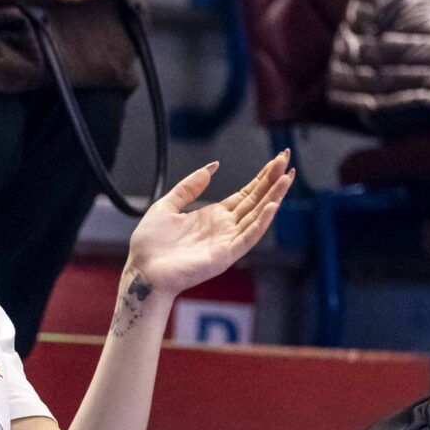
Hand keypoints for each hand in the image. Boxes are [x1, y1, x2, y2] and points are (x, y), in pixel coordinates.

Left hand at [123, 150, 293, 300]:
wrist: (141, 271)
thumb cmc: (151, 244)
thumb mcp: (167, 205)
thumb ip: (189, 187)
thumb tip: (212, 166)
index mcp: (213, 216)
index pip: (246, 194)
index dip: (261, 177)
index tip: (276, 160)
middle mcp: (225, 228)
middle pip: (256, 200)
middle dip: (272, 180)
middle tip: (287, 159)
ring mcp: (227, 242)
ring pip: (257, 216)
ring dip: (274, 197)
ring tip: (287, 178)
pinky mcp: (225, 255)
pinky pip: (248, 237)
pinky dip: (261, 222)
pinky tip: (272, 205)